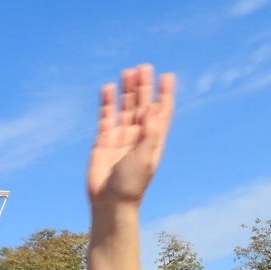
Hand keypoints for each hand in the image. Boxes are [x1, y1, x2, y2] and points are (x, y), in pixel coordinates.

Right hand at [87, 63, 176, 210]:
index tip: (167, 76)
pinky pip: (106, 117)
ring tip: (129, 71)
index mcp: (153, 141)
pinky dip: (107, 102)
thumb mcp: (145, 156)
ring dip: (127, 91)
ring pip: (125, 108)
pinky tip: (108, 88)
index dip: (165, 95)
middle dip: (144, 87)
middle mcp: (138, 136)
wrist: (110, 202)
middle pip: (143, 106)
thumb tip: (156, 108)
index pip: (161, 113)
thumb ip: (151, 132)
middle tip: (145, 67)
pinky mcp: (103, 140)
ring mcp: (120, 137)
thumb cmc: (132, 183)